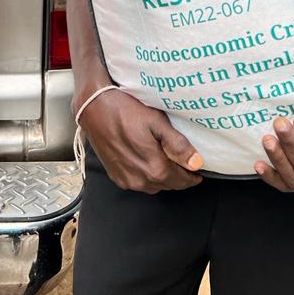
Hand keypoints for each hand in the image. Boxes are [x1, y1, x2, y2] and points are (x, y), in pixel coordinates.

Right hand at [78, 89, 203, 193]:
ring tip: (168, 160)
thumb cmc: (127, 110)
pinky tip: (148, 161)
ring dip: (164, 177)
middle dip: (179, 176)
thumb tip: (196, 163)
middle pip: (169, 185)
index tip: (199, 168)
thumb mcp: (157, 121)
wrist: (94, 108)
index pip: (183, 181)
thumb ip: (177, 145)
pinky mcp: (116, 177)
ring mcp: (127, 181)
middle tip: (185, 162)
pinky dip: (148, 176)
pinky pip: (139, 183)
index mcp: (155, 168)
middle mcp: (141, 181)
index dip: (193, 175)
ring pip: (154, 186)